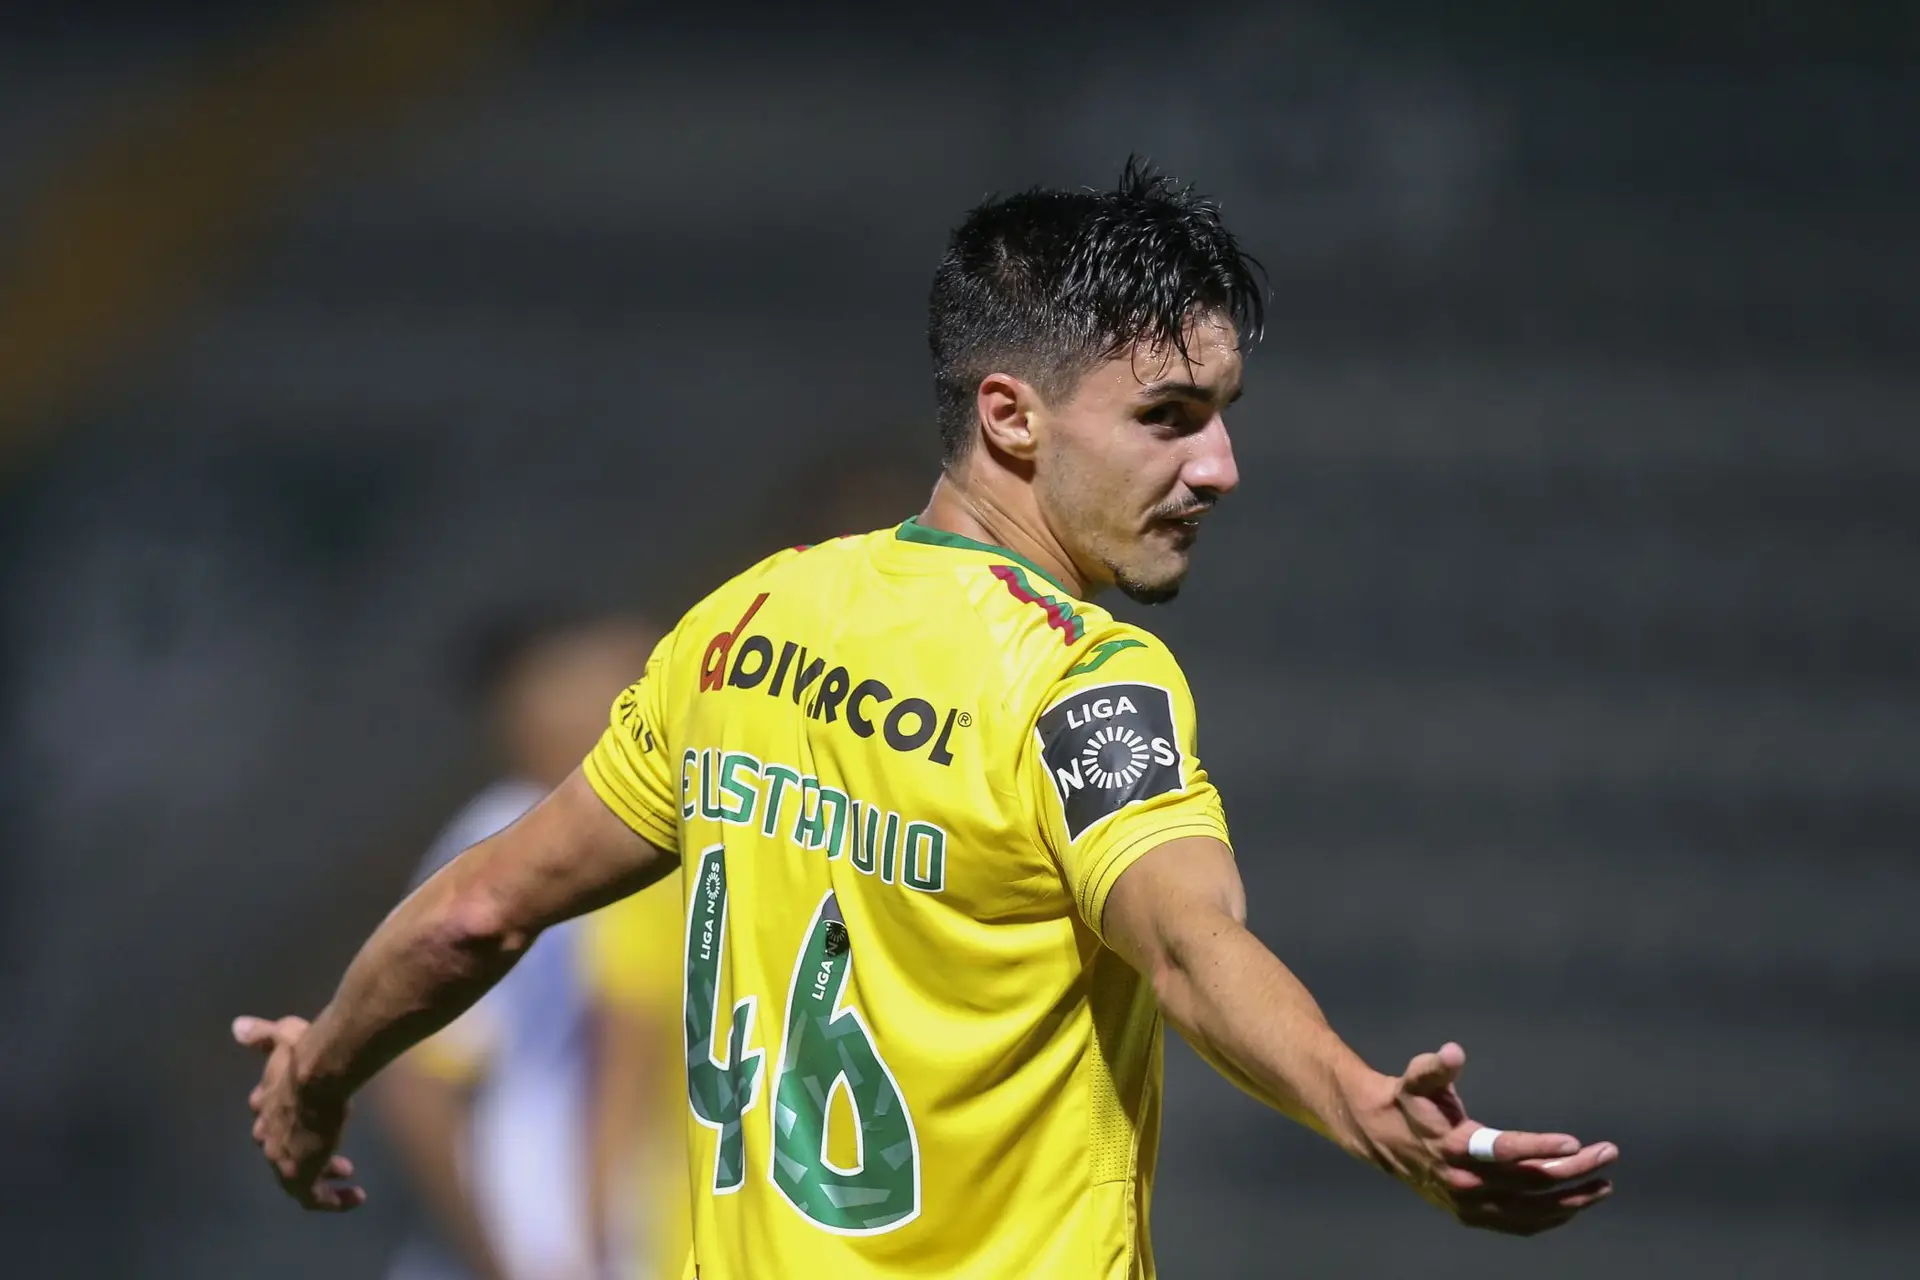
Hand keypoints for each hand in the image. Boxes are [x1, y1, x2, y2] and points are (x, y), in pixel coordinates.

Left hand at [234, 1014, 366, 1211]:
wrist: (319, 1072)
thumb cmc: (304, 1053)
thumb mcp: (282, 1036)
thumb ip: (262, 1035)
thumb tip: (238, 1027)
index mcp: (265, 1106)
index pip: (268, 1121)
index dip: (286, 1122)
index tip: (309, 1119)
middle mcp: (268, 1136)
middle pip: (280, 1151)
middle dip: (305, 1153)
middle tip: (333, 1155)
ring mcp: (283, 1158)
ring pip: (296, 1179)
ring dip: (321, 1177)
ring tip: (346, 1172)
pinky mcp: (300, 1175)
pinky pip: (313, 1198)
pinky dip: (332, 1201)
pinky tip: (356, 1197)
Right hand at [1364, 1041, 1616, 1236]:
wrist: (1380, 1137)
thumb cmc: (1408, 1100)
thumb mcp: (1416, 1078)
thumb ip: (1435, 1067)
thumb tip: (1452, 1052)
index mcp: (1452, 1147)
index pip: (1505, 1151)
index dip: (1541, 1147)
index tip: (1576, 1142)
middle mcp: (1463, 1182)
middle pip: (1529, 1182)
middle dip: (1575, 1169)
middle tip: (1608, 1153)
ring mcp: (1469, 1205)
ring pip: (1531, 1211)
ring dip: (1572, 1200)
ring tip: (1604, 1185)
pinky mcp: (1471, 1216)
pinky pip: (1519, 1225)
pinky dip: (1550, 1219)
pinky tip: (1574, 1206)